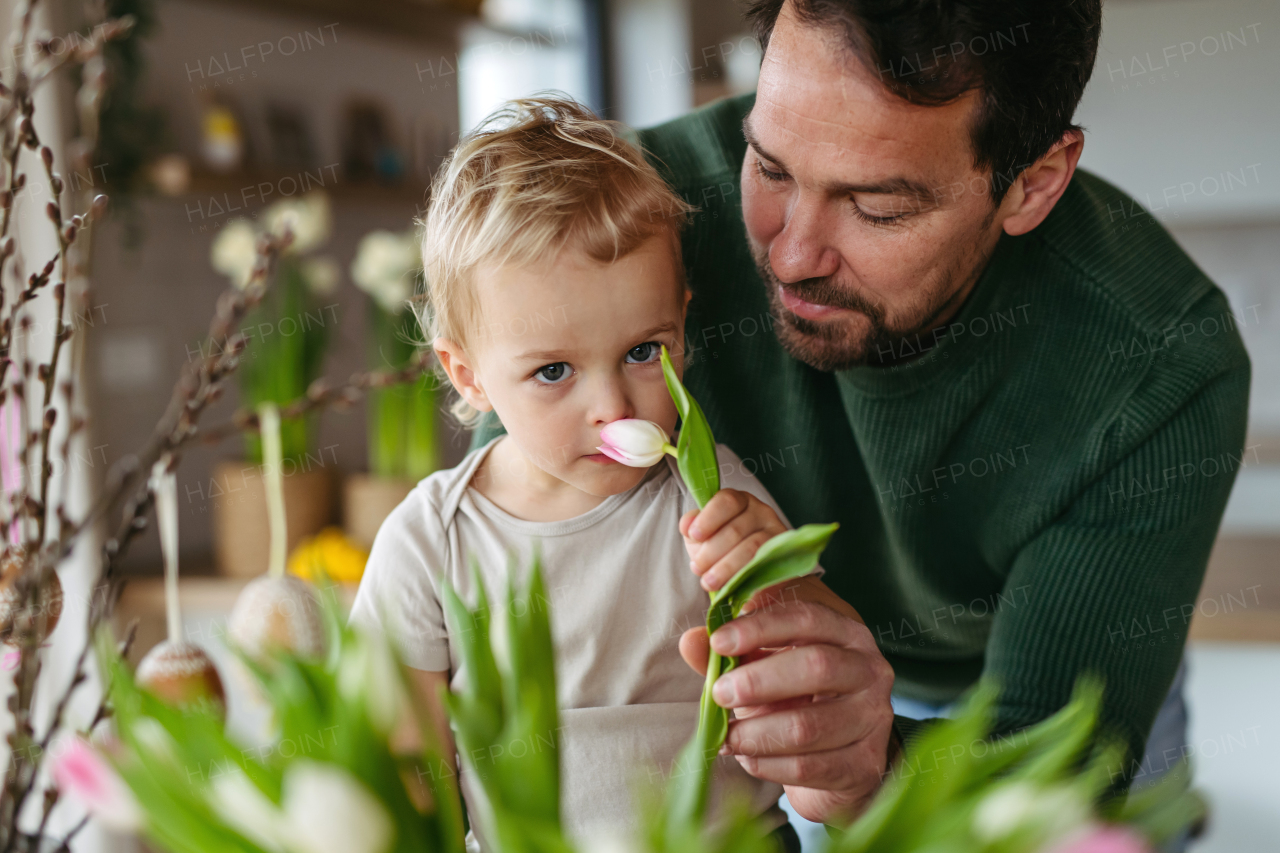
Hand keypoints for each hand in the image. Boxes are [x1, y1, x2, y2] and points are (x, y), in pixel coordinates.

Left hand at [678, 575, 895, 826]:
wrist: (837, 761)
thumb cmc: (796, 701)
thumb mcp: (762, 669)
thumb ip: (728, 654)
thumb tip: (690, 641)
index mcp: (845, 634)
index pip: (806, 618)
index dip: (760, 627)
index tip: (718, 641)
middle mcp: (870, 670)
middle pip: (816, 665)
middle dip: (758, 680)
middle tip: (719, 693)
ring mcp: (873, 719)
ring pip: (808, 725)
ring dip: (755, 733)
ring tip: (727, 736)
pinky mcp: (864, 764)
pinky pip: (807, 767)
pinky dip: (766, 764)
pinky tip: (746, 758)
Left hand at [679, 489, 787, 590]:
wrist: (750, 573)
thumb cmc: (721, 548)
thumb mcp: (704, 535)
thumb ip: (692, 527)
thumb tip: (686, 525)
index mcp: (741, 501)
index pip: (727, 502)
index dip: (708, 518)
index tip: (694, 535)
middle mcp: (762, 513)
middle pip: (736, 530)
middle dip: (712, 552)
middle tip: (697, 568)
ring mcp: (777, 535)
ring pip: (752, 549)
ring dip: (725, 568)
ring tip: (708, 582)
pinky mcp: (784, 560)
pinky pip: (765, 572)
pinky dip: (747, 584)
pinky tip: (733, 594)